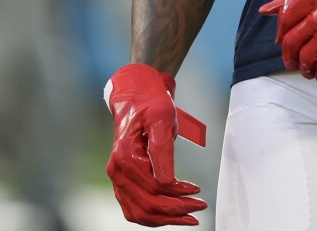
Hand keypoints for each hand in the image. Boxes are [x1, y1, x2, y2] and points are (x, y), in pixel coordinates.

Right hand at [104, 64, 208, 226]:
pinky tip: (171, 215)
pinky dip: (153, 217)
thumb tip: (167, 181)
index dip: (178, 192)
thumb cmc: (150, 105)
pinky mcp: (122, 182)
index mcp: (125, 155)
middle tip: (199, 206)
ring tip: (189, 217)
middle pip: (147, 203)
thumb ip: (163, 149)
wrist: (136, 98)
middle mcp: (117, 170)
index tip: (197, 190)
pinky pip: (134, 209)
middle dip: (176, 209)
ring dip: (165, 218)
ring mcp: (117, 178)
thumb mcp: (162, 119)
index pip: (154, 186)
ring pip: (140, 212)